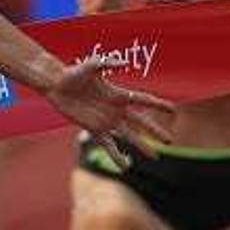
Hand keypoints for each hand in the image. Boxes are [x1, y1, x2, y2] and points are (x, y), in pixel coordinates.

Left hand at [46, 58, 174, 167]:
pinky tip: (125, 167)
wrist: (56, 85)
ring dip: (141, 146)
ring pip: (128, 136)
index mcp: (118, 94)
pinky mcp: (94, 129)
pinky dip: (116, 155)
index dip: (158, 105)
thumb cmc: (73, 73)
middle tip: (169, 141)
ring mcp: (106, 120)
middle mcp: (115, 109)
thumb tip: (123, 62)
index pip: (143, 100)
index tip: (173, 111)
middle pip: (140, 122)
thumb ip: (106, 63)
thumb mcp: (90, 66)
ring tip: (155, 157)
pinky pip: (108, 144)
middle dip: (155, 131)